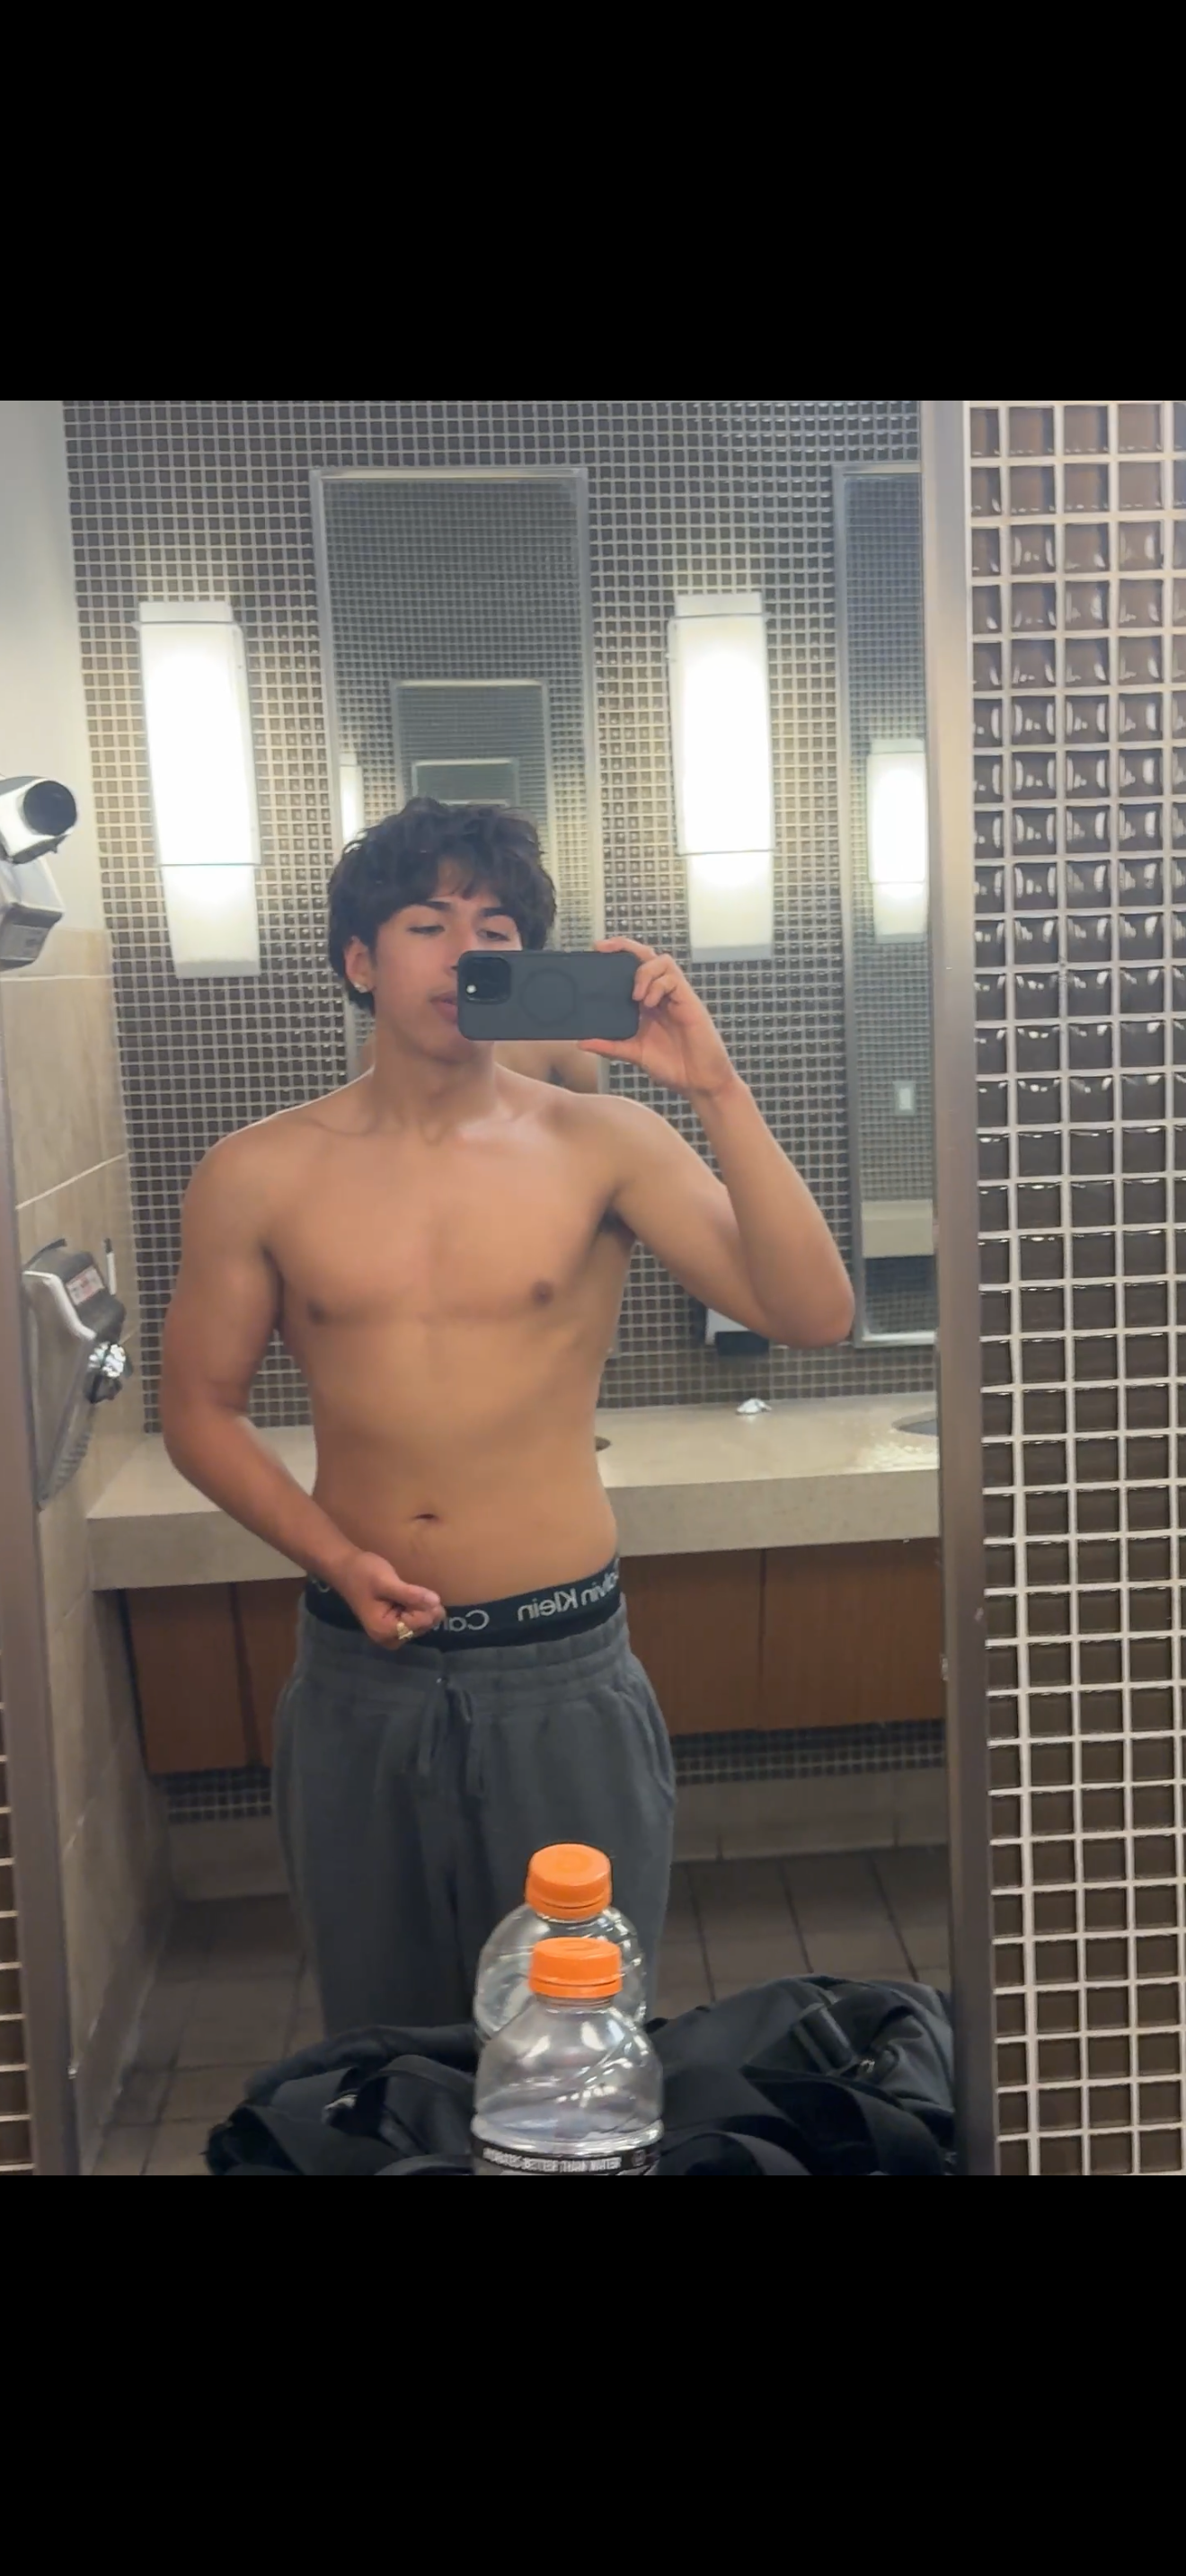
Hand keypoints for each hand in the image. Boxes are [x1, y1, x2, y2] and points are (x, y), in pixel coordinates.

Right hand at [331, 1549, 444, 1649]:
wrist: (345, 1568)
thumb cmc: (362, 1574)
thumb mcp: (386, 1582)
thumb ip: (410, 1595)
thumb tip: (436, 1602)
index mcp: (384, 1631)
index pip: (421, 1622)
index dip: (426, 1605)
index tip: (418, 1589)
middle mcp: (389, 1638)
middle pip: (423, 1625)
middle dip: (423, 1606)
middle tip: (409, 1589)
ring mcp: (392, 1634)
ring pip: (422, 1622)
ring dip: (420, 1606)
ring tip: (405, 1592)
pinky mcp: (394, 1627)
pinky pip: (416, 1620)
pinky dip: (416, 1607)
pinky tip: (406, 1596)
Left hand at [581, 939, 736, 1099]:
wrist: (699, 1081)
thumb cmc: (672, 1066)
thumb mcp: (633, 1053)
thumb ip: (609, 1046)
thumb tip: (580, 1042)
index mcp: (647, 1003)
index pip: (632, 968)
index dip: (617, 955)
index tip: (596, 951)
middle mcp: (660, 994)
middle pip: (646, 956)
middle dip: (625, 946)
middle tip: (603, 949)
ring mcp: (675, 996)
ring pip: (661, 961)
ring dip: (643, 972)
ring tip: (635, 996)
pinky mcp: (688, 1001)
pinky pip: (673, 978)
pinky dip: (657, 986)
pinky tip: (649, 1003)